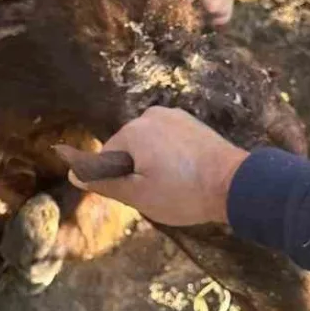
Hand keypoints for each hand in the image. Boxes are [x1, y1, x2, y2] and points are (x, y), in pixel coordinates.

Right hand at [70, 107, 248, 226]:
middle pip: (128, 149)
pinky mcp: (192, 123)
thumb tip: (73, 174)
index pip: (107, 158)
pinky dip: (172, 157)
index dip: (120, 180)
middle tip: (160, 193)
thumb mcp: (138, 195)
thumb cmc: (183, 193)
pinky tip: (187, 174)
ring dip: (155, 164)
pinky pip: (169, 141)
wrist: (236, 184)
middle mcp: (150, 115)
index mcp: (133, 130)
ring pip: (149, 145)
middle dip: (138, 170)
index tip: (142, 194)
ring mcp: (174, 116)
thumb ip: (104, 182)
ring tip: (176, 185)